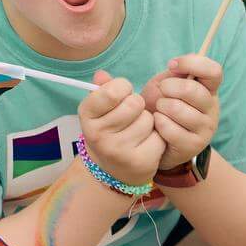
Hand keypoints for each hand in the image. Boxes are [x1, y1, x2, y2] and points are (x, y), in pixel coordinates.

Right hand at [78, 70, 162, 188]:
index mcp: (87, 116)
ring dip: (147, 122)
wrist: (110, 171)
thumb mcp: (99, 111)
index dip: (122, 87)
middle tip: (130, 115)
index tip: (121, 94)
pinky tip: (145, 144)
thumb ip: (102, 89)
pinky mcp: (140, 162)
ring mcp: (119, 151)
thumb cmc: (107, 132)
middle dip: (137, 105)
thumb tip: (101, 74)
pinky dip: (156, 138)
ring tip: (137, 132)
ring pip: (148, 119)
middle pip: (134, 103)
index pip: (112, 90)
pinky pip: (159, 137)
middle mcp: (99, 135)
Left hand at [144, 53, 222, 172]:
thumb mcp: (166, 84)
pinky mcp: (194, 146)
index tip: (172, 65)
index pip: (214, 71)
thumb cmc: (161, 105)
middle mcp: (212, 109)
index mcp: (209, 89)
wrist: (152, 137)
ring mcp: (206, 129)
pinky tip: (158, 124)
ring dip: (161, 106)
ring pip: (178, 109)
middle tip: (161, 92)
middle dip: (168, 87)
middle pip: (192, 90)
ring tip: (159, 109)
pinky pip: (170, 129)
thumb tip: (175, 66)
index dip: (191, 63)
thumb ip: (174, 73)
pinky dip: (158, 123)